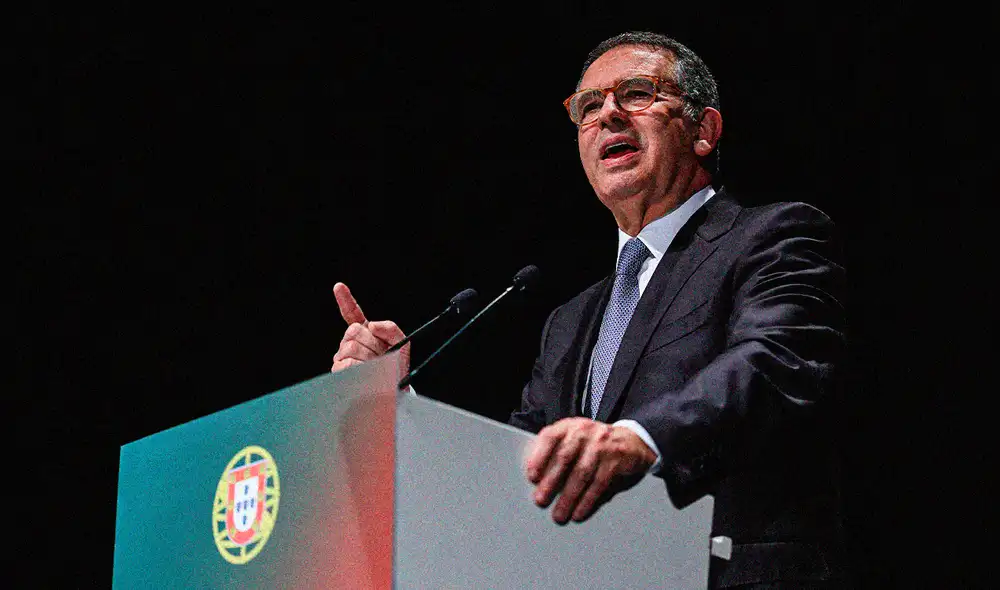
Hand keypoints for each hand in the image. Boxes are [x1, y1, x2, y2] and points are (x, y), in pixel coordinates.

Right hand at [331, 282, 409, 376]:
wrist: (393, 388)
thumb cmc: (396, 366)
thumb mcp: (402, 343)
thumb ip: (391, 328)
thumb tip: (372, 325)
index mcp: (365, 331)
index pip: (352, 313)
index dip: (345, 299)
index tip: (339, 287)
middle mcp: (351, 341)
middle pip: (353, 331)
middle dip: (371, 343)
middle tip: (381, 356)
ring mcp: (343, 356)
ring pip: (351, 348)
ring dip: (368, 359)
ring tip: (377, 368)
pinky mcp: (339, 371)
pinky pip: (346, 364)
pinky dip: (360, 370)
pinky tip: (366, 374)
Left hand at [524, 417, 655, 523]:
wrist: (631, 441)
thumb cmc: (595, 445)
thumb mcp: (575, 440)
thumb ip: (557, 454)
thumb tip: (538, 483)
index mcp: (570, 426)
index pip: (551, 436)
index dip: (539, 456)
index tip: (532, 477)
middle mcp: (585, 432)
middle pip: (565, 458)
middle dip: (551, 482)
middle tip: (541, 501)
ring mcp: (602, 445)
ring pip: (581, 474)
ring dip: (568, 498)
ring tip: (559, 515)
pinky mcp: (616, 460)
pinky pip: (599, 484)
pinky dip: (587, 501)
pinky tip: (579, 513)